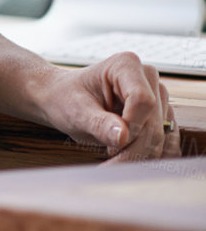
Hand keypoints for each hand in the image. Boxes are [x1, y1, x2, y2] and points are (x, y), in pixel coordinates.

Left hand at [34, 51, 179, 161]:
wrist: (63, 101)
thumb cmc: (66, 99)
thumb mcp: (75, 111)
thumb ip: (98, 123)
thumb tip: (122, 137)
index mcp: (126, 65)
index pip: (142, 100)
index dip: (130, 126)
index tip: (111, 144)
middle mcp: (148, 78)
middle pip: (154, 123)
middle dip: (133, 150)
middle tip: (110, 165)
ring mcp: (158, 98)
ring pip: (162, 136)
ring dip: (141, 158)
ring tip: (114, 163)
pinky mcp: (162, 116)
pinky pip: (167, 142)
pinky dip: (150, 158)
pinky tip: (131, 165)